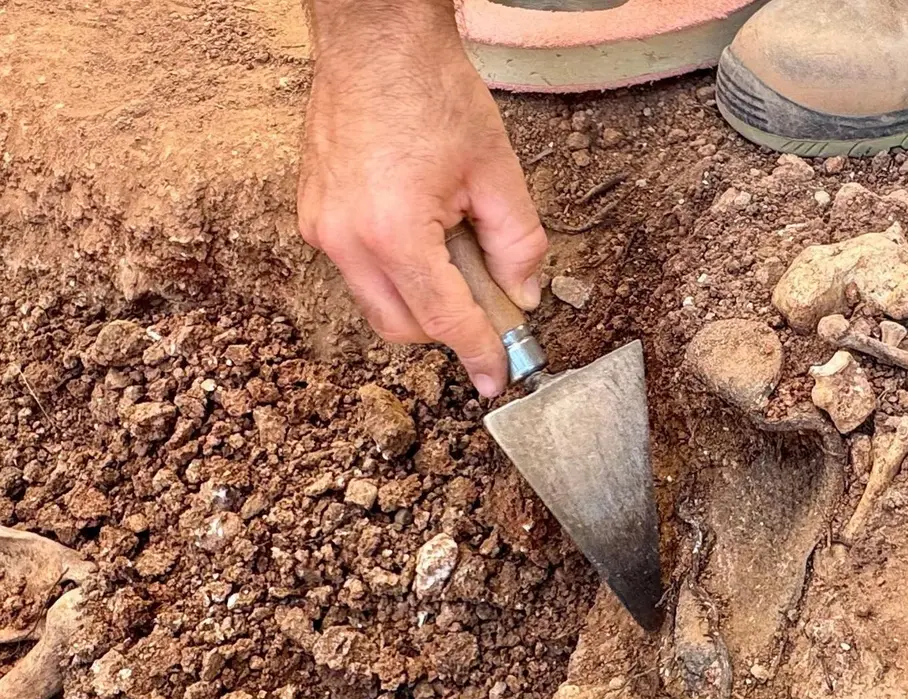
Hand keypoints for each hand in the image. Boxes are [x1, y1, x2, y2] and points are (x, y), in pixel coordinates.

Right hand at [298, 0, 546, 396]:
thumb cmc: (431, 93)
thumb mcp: (497, 170)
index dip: (478, 352)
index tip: (496, 378)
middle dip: (448, 328)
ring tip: (455, 249)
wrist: (374, 41)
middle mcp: (345, 240)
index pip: (444, 319)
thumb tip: (523, 295)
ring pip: (377, 302)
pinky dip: (395, 270)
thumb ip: (518, 243)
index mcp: (393, 233)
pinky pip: (358, 269)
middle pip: (402, 326)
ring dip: (420, 299)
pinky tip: (424, 232)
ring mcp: (321, 228)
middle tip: (491, 301)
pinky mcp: (313, 214)